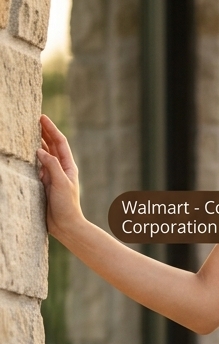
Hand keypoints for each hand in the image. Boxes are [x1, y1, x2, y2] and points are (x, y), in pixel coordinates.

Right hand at [37, 115, 83, 241]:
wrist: (65, 226)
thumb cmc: (67, 206)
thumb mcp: (61, 183)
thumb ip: (51, 165)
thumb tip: (40, 151)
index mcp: (68, 166)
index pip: (59, 142)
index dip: (51, 129)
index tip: (42, 117)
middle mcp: (60, 169)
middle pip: (51, 146)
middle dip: (43, 132)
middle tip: (33, 120)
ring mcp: (52, 176)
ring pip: (44, 155)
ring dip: (37, 143)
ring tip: (28, 132)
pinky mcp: (44, 184)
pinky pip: (37, 167)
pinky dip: (32, 158)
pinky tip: (26, 153)